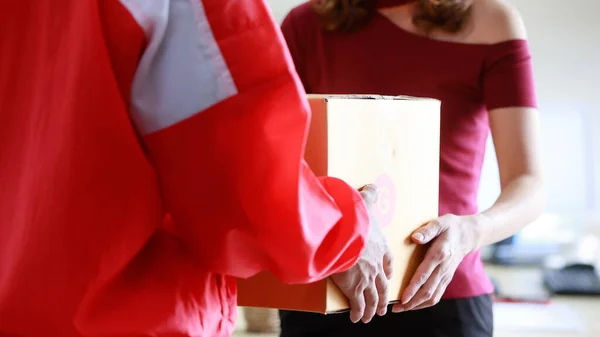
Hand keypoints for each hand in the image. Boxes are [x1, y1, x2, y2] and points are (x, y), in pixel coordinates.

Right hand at [331, 184, 393, 323]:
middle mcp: (376, 265)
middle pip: (383, 284)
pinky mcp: (354, 287)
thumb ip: (369, 196)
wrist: (344, 233)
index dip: (387, 271)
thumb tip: (373, 185)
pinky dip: (358, 313)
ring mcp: (367, 278)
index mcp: (379, 247)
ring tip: (372, 316)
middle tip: (383, 304)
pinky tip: (356, 318)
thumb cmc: (353, 218)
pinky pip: (359, 304)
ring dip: (373, 308)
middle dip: (383, 296)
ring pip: (373, 298)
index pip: (387, 262)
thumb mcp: (364, 203)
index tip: (387, 277)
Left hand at [392, 214, 480, 312]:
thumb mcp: (439, 223)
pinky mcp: (446, 278)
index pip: (424, 275)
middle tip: (395, 308)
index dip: (413, 288)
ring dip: (417, 305)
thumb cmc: (450, 227)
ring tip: (401, 309)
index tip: (402, 298)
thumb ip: (427, 230)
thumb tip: (414, 238)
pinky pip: (436, 295)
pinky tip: (413, 304)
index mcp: (439, 254)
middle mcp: (443, 268)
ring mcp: (446, 275)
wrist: (469, 234)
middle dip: (411, 302)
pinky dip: (425, 303)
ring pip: (432, 296)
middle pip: (427, 291)